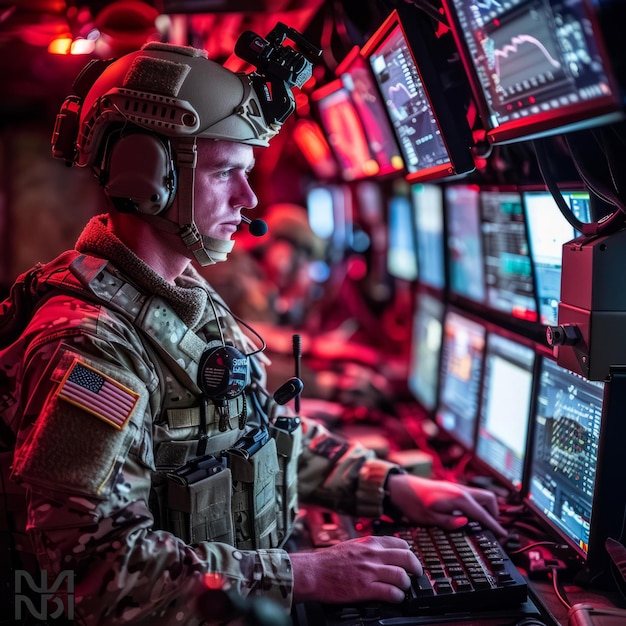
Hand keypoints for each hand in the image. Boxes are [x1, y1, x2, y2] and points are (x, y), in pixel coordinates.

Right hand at [290, 535, 421, 603]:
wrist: (313, 572)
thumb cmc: (329, 561)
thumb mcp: (352, 546)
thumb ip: (368, 548)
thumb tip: (383, 552)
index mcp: (369, 543)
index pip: (400, 543)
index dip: (409, 552)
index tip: (410, 560)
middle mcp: (372, 555)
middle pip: (406, 557)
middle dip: (416, 567)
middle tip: (417, 575)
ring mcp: (369, 571)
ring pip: (401, 575)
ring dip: (407, 584)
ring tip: (404, 588)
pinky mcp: (365, 589)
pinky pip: (391, 592)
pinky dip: (397, 596)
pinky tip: (395, 598)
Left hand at [386, 474, 507, 536]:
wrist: (400, 489)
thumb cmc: (412, 503)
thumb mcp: (428, 518)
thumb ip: (448, 522)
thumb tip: (465, 523)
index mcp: (458, 498)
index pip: (483, 514)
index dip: (495, 526)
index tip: (503, 536)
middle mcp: (460, 490)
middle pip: (488, 499)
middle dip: (494, 514)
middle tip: (493, 529)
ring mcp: (456, 488)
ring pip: (481, 496)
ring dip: (486, 509)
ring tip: (483, 524)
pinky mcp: (451, 489)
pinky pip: (472, 496)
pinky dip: (476, 505)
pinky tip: (469, 516)